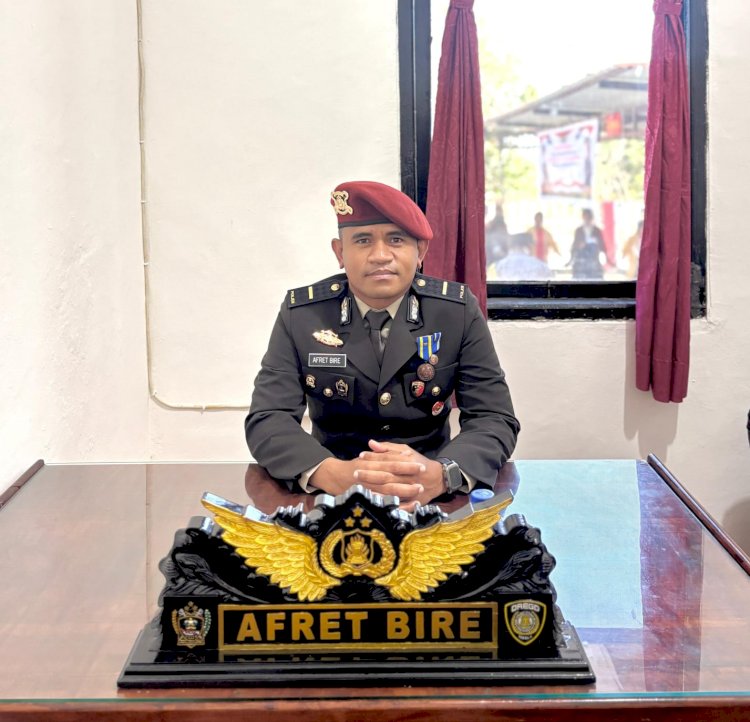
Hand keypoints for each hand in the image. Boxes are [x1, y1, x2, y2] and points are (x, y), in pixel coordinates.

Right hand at [308, 453, 423, 501]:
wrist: (332, 477)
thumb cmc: (352, 468)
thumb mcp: (364, 458)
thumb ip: (377, 452)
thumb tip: (385, 445)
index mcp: (369, 463)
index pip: (388, 460)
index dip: (402, 461)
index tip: (416, 460)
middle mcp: (368, 476)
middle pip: (390, 475)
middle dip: (406, 474)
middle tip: (422, 473)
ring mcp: (368, 489)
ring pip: (388, 490)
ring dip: (404, 490)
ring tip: (419, 489)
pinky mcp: (368, 500)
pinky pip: (383, 503)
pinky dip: (395, 504)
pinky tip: (407, 505)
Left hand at [356, 440, 444, 509]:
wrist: (438, 478)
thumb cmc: (419, 462)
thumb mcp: (406, 451)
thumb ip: (388, 448)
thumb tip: (371, 443)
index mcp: (407, 461)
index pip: (387, 459)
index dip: (373, 458)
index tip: (360, 457)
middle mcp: (408, 475)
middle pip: (387, 475)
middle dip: (370, 475)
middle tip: (355, 473)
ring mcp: (411, 489)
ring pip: (392, 490)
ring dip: (376, 489)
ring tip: (361, 488)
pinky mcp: (413, 502)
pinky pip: (400, 505)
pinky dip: (390, 505)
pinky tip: (377, 504)